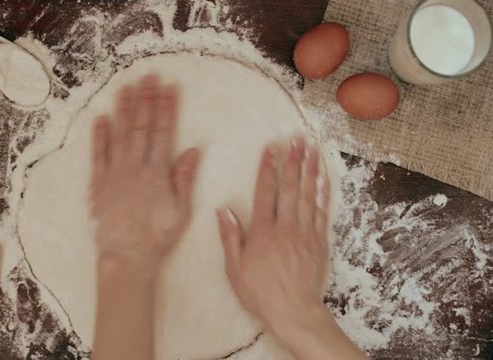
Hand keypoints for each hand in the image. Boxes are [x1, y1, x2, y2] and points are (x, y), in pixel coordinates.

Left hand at [89, 75, 199, 277]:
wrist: (126, 256)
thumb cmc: (157, 236)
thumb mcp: (181, 211)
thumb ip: (185, 178)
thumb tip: (194, 150)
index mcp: (157, 173)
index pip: (163, 133)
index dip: (167, 108)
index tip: (169, 87)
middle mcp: (135, 168)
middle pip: (141, 127)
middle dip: (145, 100)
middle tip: (147, 76)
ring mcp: (115, 174)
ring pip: (120, 135)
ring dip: (123, 110)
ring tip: (125, 87)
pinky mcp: (98, 184)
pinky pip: (98, 155)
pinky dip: (99, 136)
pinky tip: (101, 118)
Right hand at [216, 137, 329, 333]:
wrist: (294, 312)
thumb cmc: (261, 292)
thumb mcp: (235, 268)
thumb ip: (231, 237)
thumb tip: (223, 211)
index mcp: (263, 232)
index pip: (265, 192)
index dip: (268, 168)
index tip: (271, 148)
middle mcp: (285, 228)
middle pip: (289, 187)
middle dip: (292, 161)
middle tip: (296, 139)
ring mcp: (305, 233)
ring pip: (307, 195)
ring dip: (309, 170)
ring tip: (311, 149)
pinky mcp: (318, 242)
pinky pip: (321, 211)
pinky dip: (323, 192)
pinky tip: (323, 177)